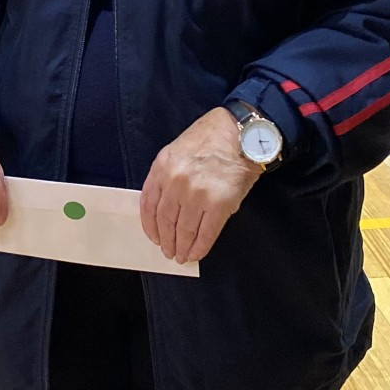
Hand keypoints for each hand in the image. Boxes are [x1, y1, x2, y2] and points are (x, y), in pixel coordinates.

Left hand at [140, 108, 259, 265]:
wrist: (241, 133)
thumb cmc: (210, 139)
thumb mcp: (176, 151)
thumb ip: (167, 177)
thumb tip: (165, 210)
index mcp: (162, 167)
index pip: (148, 204)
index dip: (150, 226)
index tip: (154, 238)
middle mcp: (176, 181)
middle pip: (165, 220)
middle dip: (167, 240)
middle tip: (169, 251)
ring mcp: (197, 194)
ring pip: (184, 230)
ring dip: (182, 247)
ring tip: (183, 255)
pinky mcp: (219, 204)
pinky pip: (206, 233)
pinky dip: (200, 247)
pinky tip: (197, 253)